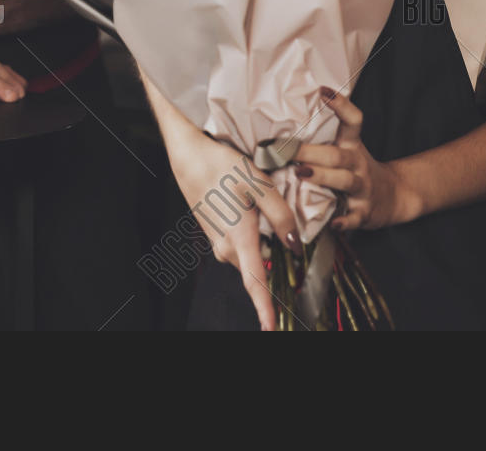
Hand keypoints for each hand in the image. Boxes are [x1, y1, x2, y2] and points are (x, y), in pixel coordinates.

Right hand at [170, 128, 299, 331]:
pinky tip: (252, 211)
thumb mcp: (258, 183)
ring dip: (264, 245)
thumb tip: (296, 245)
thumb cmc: (221, 166)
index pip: (255, 283)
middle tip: (285, 233)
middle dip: (277, 262)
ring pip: (251, 257)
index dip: (266, 309)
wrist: (189, 157)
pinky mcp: (216, 236)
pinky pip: (242, 248)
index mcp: (239, 238)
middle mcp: (226, 248)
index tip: (272, 328)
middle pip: (260, 269)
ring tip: (263, 211)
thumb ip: (281, 216)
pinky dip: (253, 238)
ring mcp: (219, 244)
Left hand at [290, 87, 412, 231]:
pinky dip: (343, 221)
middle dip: (310, 151)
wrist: (395, 197)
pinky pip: (354, 218)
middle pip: (337, 155)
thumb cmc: (357, 170)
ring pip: (343, 181)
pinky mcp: (364, 213)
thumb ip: (323, 140)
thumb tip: (282, 122)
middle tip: (286, 149)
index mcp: (353, 146)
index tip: (322, 90)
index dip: (341, 105)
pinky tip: (332, 223)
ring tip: (300, 174)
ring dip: (321, 177)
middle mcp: (358, 164)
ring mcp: (362, 188)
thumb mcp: (348, 151)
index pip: (353, 121)